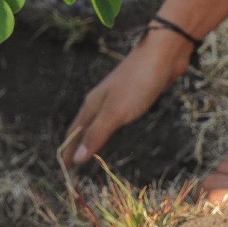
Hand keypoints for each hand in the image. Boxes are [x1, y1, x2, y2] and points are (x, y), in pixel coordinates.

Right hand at [62, 31, 190, 167]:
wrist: (162, 55)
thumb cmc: (138, 83)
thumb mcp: (115, 112)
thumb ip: (97, 134)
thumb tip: (76, 158)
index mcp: (91, 105)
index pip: (73, 134)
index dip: (68, 152)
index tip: (65, 171)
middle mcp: (98, 102)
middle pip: (82, 129)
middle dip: (77, 148)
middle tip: (75, 169)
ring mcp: (114, 99)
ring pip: (97, 124)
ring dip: (92, 140)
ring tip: (90, 157)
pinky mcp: (130, 98)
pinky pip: (113, 121)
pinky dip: (108, 133)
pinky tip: (114, 137)